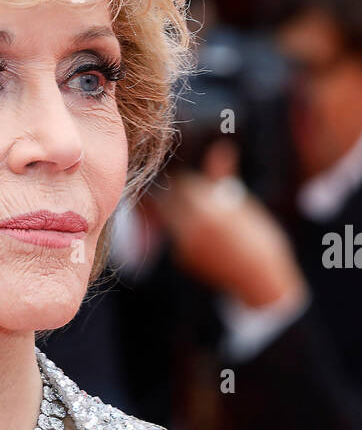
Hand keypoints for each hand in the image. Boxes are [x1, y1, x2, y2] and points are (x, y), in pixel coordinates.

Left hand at [151, 143, 309, 309]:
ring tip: (201, 214)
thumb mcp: (243, 205)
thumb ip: (223, 177)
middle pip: (170, 201)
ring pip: (172, 219)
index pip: (184, 184)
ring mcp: (184, 245)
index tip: (192, 176)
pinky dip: (186, 232)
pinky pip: (177, 237)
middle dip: (177, 194)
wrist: (260, 280)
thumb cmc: (258, 238)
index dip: (187, 179)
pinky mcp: (182, 259)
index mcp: (210, 210)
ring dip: (179, 212)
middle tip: (188, 190)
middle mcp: (192, 228)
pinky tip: (204, 235)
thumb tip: (221, 148)